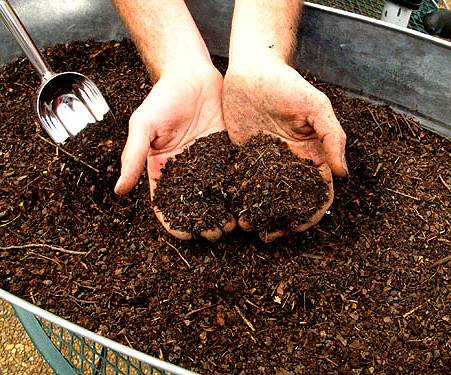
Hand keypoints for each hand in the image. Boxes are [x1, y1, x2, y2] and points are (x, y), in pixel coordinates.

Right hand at [115, 62, 235, 240]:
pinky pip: (232, 175)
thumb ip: (133, 156)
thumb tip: (118, 190)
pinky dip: (238, 191)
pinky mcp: (226, 152)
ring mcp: (208, 162)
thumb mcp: (143, 126)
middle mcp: (186, 170)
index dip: (173, 221)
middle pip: (194, 203)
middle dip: (203, 221)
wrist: (192, 74)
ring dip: (223, 211)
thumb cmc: (163, 97)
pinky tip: (246, 203)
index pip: (166, 202)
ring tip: (233, 224)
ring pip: (216, 194)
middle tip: (215, 233)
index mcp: (162, 168)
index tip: (184, 235)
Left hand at [222, 59, 346, 240]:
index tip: (297, 225)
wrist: (252, 70)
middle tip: (267, 234)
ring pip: (265, 197)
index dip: (311, 212)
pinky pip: (243, 183)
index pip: (317, 192)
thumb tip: (342, 174)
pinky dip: (240, 198)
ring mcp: (265, 163)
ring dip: (259, 214)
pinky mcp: (243, 157)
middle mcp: (289, 164)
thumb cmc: (287, 84)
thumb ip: (332, 137)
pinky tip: (232, 208)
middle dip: (281, 221)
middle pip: (290, 201)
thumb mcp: (315, 107)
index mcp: (311, 155)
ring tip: (247, 224)